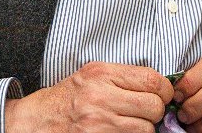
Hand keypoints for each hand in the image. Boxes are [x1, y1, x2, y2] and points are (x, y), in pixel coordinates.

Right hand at [4, 61, 173, 132]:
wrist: (36, 121)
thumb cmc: (68, 97)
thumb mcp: (93, 75)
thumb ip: (124, 76)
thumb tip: (160, 85)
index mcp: (102, 74)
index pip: (152, 80)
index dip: (165, 90)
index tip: (164, 95)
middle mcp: (99, 97)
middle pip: (153, 106)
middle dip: (156, 111)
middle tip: (149, 113)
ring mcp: (97, 123)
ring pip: (145, 129)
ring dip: (146, 129)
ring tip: (134, 124)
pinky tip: (124, 132)